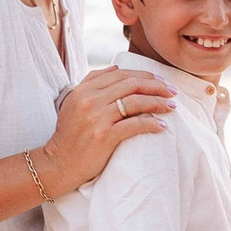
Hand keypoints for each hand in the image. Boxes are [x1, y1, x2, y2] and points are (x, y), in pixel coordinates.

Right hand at [44, 66, 174, 191]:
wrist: (58, 163)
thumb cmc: (70, 134)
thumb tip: (116, 68)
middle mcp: (90, 101)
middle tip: (172, 91)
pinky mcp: (104, 136)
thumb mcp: (74, 102)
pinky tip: (162, 125)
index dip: (144, 75)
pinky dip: (151, 123)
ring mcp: (97, 118)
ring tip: (171, 106)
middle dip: (156, 86)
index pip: (120, 74)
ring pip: (136, 102)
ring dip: (158, 103)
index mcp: (84, 90)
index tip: (160, 80)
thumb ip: (92, 82)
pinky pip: (134, 125)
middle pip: (131, 85)